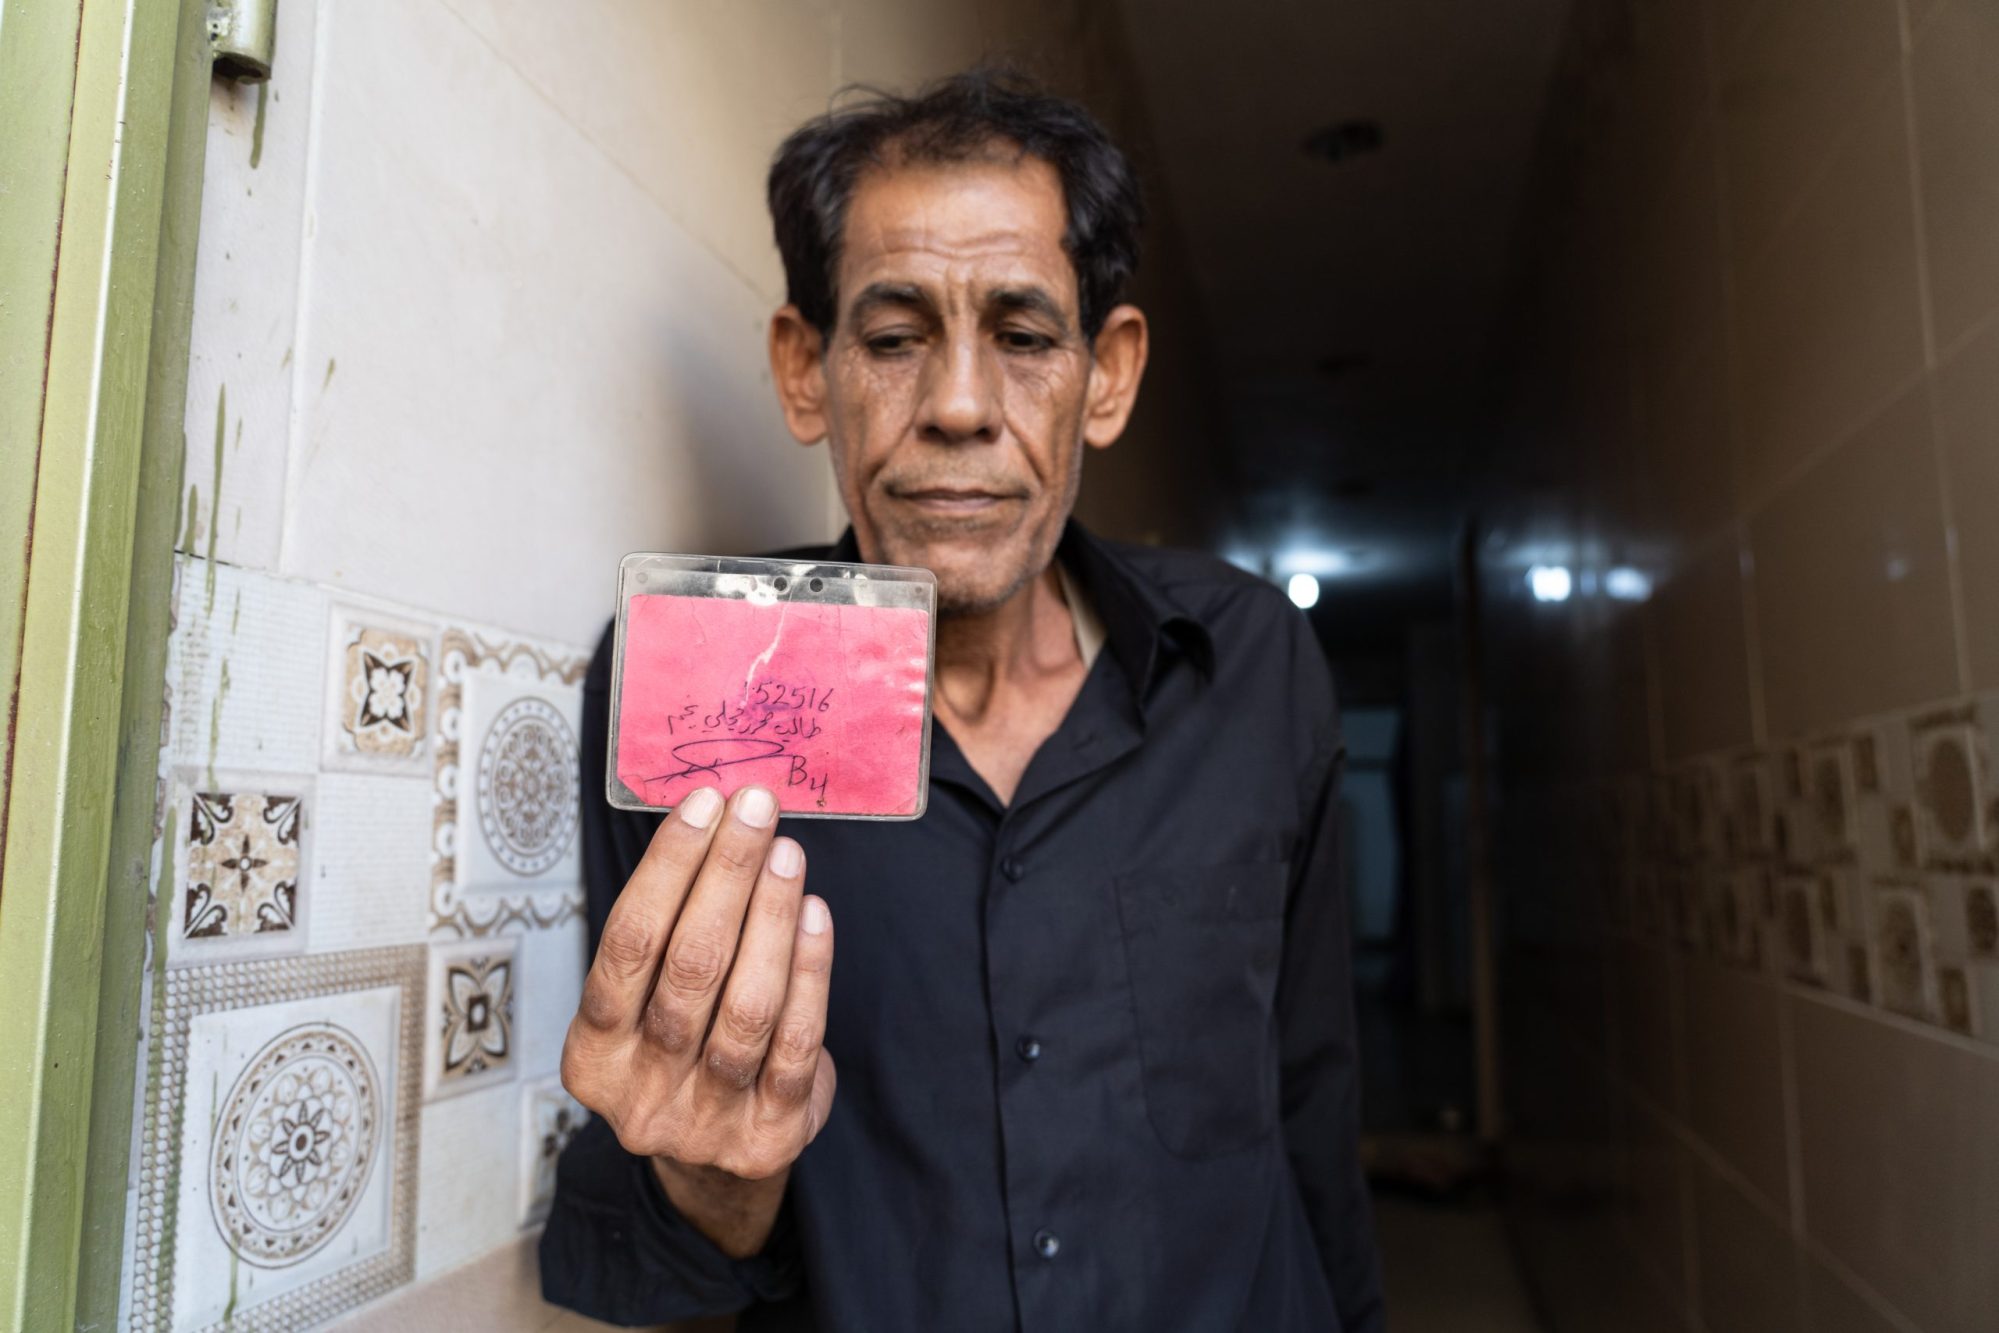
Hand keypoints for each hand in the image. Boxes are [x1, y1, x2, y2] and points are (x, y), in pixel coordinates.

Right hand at [561, 784, 836, 1182]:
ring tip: (787, 853)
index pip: (628, 944)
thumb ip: (670, 931)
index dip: (668, 869)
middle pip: (688, 969)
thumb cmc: (681, 1049)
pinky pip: (797, 1043)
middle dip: (725, 877)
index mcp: (593, 1054)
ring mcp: (705, 1120)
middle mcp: (640, 1093)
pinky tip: (815, 915)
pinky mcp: (768, 1135)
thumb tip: (715, 821)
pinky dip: (810, 972)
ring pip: (746, 1007)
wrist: (713, 1160)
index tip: (704, 805)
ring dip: (771, 917)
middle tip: (755, 809)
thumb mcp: (646, 1005)